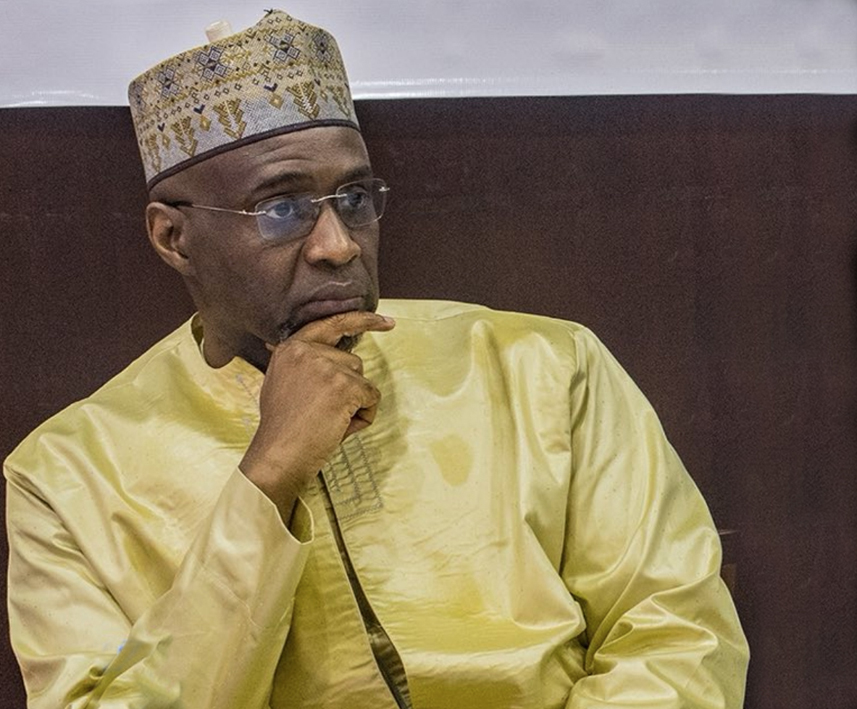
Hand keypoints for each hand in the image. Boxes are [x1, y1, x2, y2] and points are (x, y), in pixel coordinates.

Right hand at [239, 311, 394, 518]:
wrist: (278, 455)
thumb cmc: (281, 429)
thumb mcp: (280, 384)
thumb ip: (299, 365)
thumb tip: (312, 352)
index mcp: (290, 348)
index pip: (330, 324)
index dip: (361, 321)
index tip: (386, 322)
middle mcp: (307, 351)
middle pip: (352, 361)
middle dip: (348, 388)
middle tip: (323, 414)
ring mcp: (326, 367)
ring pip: (362, 380)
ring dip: (354, 403)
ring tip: (328, 421)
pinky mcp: (344, 385)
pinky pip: (372, 397)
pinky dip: (364, 416)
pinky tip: (339, 427)